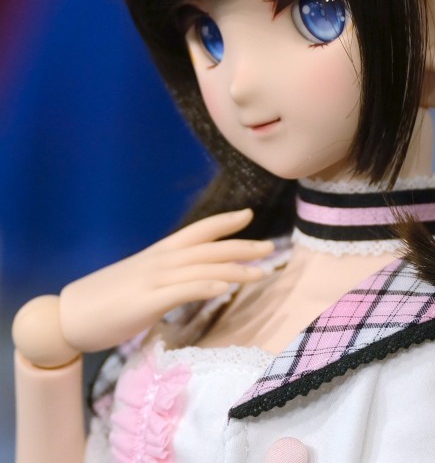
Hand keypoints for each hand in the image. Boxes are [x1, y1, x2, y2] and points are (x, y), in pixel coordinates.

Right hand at [52, 209, 272, 356]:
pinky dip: (207, 287)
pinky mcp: (146, 302)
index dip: (223, 222)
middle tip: (271, 247)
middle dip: (241, 246)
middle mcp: (159, 262)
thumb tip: (188, 278)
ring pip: (202, 268)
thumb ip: (165, 276)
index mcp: (157, 254)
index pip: (196, 232)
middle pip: (208, 248)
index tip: (248, 215)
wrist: (65, 317)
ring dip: (235, 269)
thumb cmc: (102, 302)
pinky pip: (183, 291)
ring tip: (262, 272)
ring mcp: (153, 280)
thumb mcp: (138, 281)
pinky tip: (226, 289)